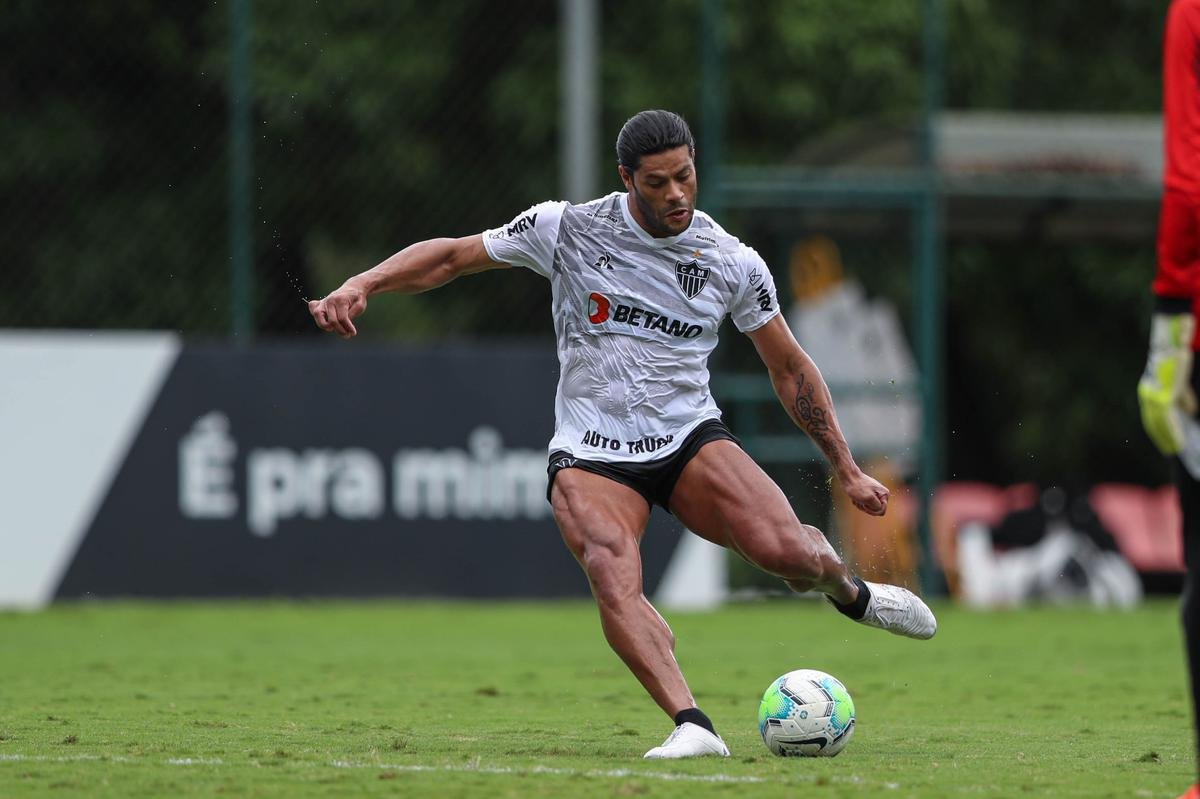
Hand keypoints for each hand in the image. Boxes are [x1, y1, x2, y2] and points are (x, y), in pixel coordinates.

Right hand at [308, 283, 366, 338]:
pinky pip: (312, 307)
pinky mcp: (320, 302)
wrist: (353, 288)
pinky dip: (316, 314)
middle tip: (347, 334)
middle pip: (332, 320)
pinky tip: (325, 320)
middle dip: (340, 330)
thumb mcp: (360, 306)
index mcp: (341, 300)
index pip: (342, 319)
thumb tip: (343, 324)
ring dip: (325, 326)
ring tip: (333, 329)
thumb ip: (352, 314)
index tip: (353, 333)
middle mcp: (330, 300)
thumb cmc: (357, 298)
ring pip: (318, 315)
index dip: (348, 328)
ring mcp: (324, 301)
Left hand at [841, 470, 888, 516]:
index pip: (881, 511)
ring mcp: (874, 494)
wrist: (849, 476)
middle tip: (859, 500)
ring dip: (860, 504)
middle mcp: (881, 494)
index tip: (864, 504)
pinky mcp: (867, 494)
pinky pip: (863, 504)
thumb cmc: (857, 486)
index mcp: (885, 494)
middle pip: (874, 510)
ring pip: (868, 507)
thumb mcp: (868, 498)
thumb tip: (880, 509)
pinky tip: (854, 496)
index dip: (872, 510)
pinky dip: (858, 502)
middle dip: (865, 507)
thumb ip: (877, 506)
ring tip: (856, 497)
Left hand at [1137, 312, 1194, 454]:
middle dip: (1162, 437)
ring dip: (1167, 438)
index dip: (1160, 430)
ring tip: (1175, 449)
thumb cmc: (1177, 360)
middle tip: (1170, 450)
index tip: (1166, 441)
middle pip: (1153, 423)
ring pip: (1159, 424)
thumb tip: (1190, 412)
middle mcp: (1148, 396)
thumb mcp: (1180, 383)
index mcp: (1150, 392)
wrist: (1173, 345)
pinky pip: (1167, 420)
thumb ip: (1183, 398)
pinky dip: (1173, 432)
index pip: (1152, 416)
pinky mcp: (1162, 396)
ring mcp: (1153, 397)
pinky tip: (1178, 442)